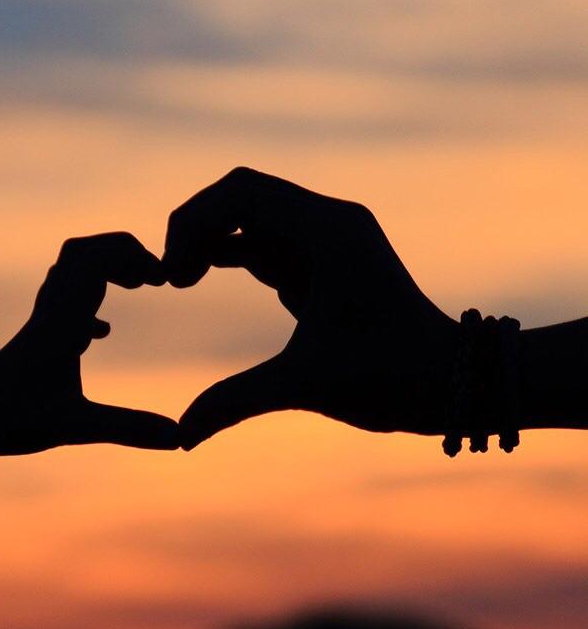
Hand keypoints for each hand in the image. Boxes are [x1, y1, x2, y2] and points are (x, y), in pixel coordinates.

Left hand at [0, 232, 178, 458]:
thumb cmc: (7, 420)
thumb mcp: (75, 427)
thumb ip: (129, 428)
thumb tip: (180, 437)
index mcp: (63, 319)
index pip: (96, 258)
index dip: (134, 256)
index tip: (163, 281)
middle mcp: (51, 312)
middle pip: (83, 251)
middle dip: (122, 253)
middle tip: (152, 278)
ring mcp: (41, 324)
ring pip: (71, 272)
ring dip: (106, 271)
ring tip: (138, 289)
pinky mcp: (35, 341)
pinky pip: (63, 301)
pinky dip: (90, 301)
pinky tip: (100, 335)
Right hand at [163, 168, 457, 448]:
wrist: (456, 381)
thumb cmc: (392, 379)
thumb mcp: (305, 386)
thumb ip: (235, 403)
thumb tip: (181, 436)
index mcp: (327, 231)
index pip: (240, 192)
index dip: (192, 222)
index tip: (172, 274)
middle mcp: (331, 222)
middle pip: (243, 195)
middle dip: (198, 229)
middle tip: (172, 278)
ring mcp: (334, 239)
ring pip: (256, 217)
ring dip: (215, 241)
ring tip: (182, 282)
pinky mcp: (333, 261)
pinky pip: (273, 241)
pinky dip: (237, 254)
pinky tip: (205, 278)